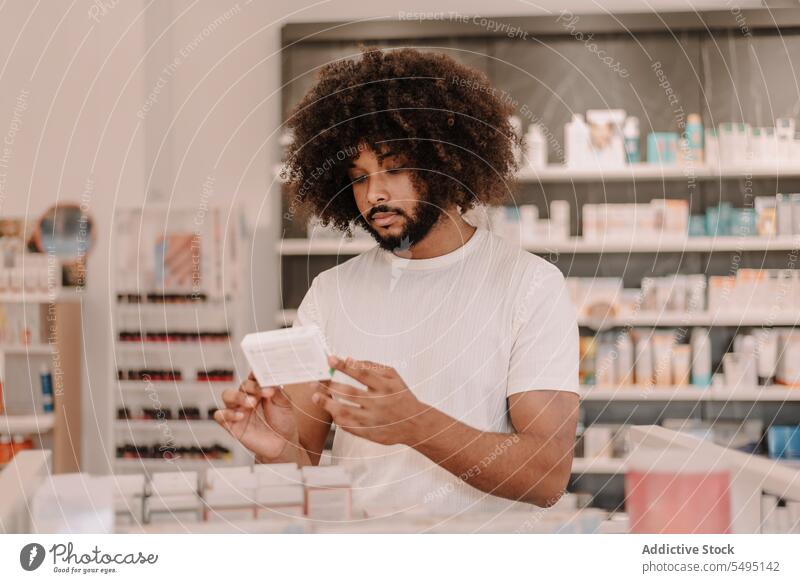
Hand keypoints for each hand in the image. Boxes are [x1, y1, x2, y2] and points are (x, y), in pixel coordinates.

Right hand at [214, 372, 299, 461]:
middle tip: (261, 393)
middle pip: (242, 385)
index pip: (253, 376)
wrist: (282, 443)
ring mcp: (238, 410)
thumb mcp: (285, 404)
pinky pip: (220, 415)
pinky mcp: (232, 424)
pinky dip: (227, 414)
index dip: (256, 374)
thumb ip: (277, 392)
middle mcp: (246, 397)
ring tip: (251, 403)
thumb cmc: (283, 420)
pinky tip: (240, 416)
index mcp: (259, 389)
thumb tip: (268, 384)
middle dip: (251, 387)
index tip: (262, 376)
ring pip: (227, 395)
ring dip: (237, 397)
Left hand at [312, 355, 426, 445]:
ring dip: (327, 403)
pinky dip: (337, 418)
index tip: (330, 359)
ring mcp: (372, 419)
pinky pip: (348, 426)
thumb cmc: (401, 397)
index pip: (361, 373)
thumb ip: (373, 367)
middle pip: (349, 393)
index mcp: (385, 387)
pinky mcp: (369, 432)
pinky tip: (330, 411)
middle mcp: (378, 403)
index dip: (344, 365)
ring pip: (344, 411)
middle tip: (315, 380)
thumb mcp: (394, 377)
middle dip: (329, 385)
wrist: (414, 424)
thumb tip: (350, 359)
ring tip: (315, 396)